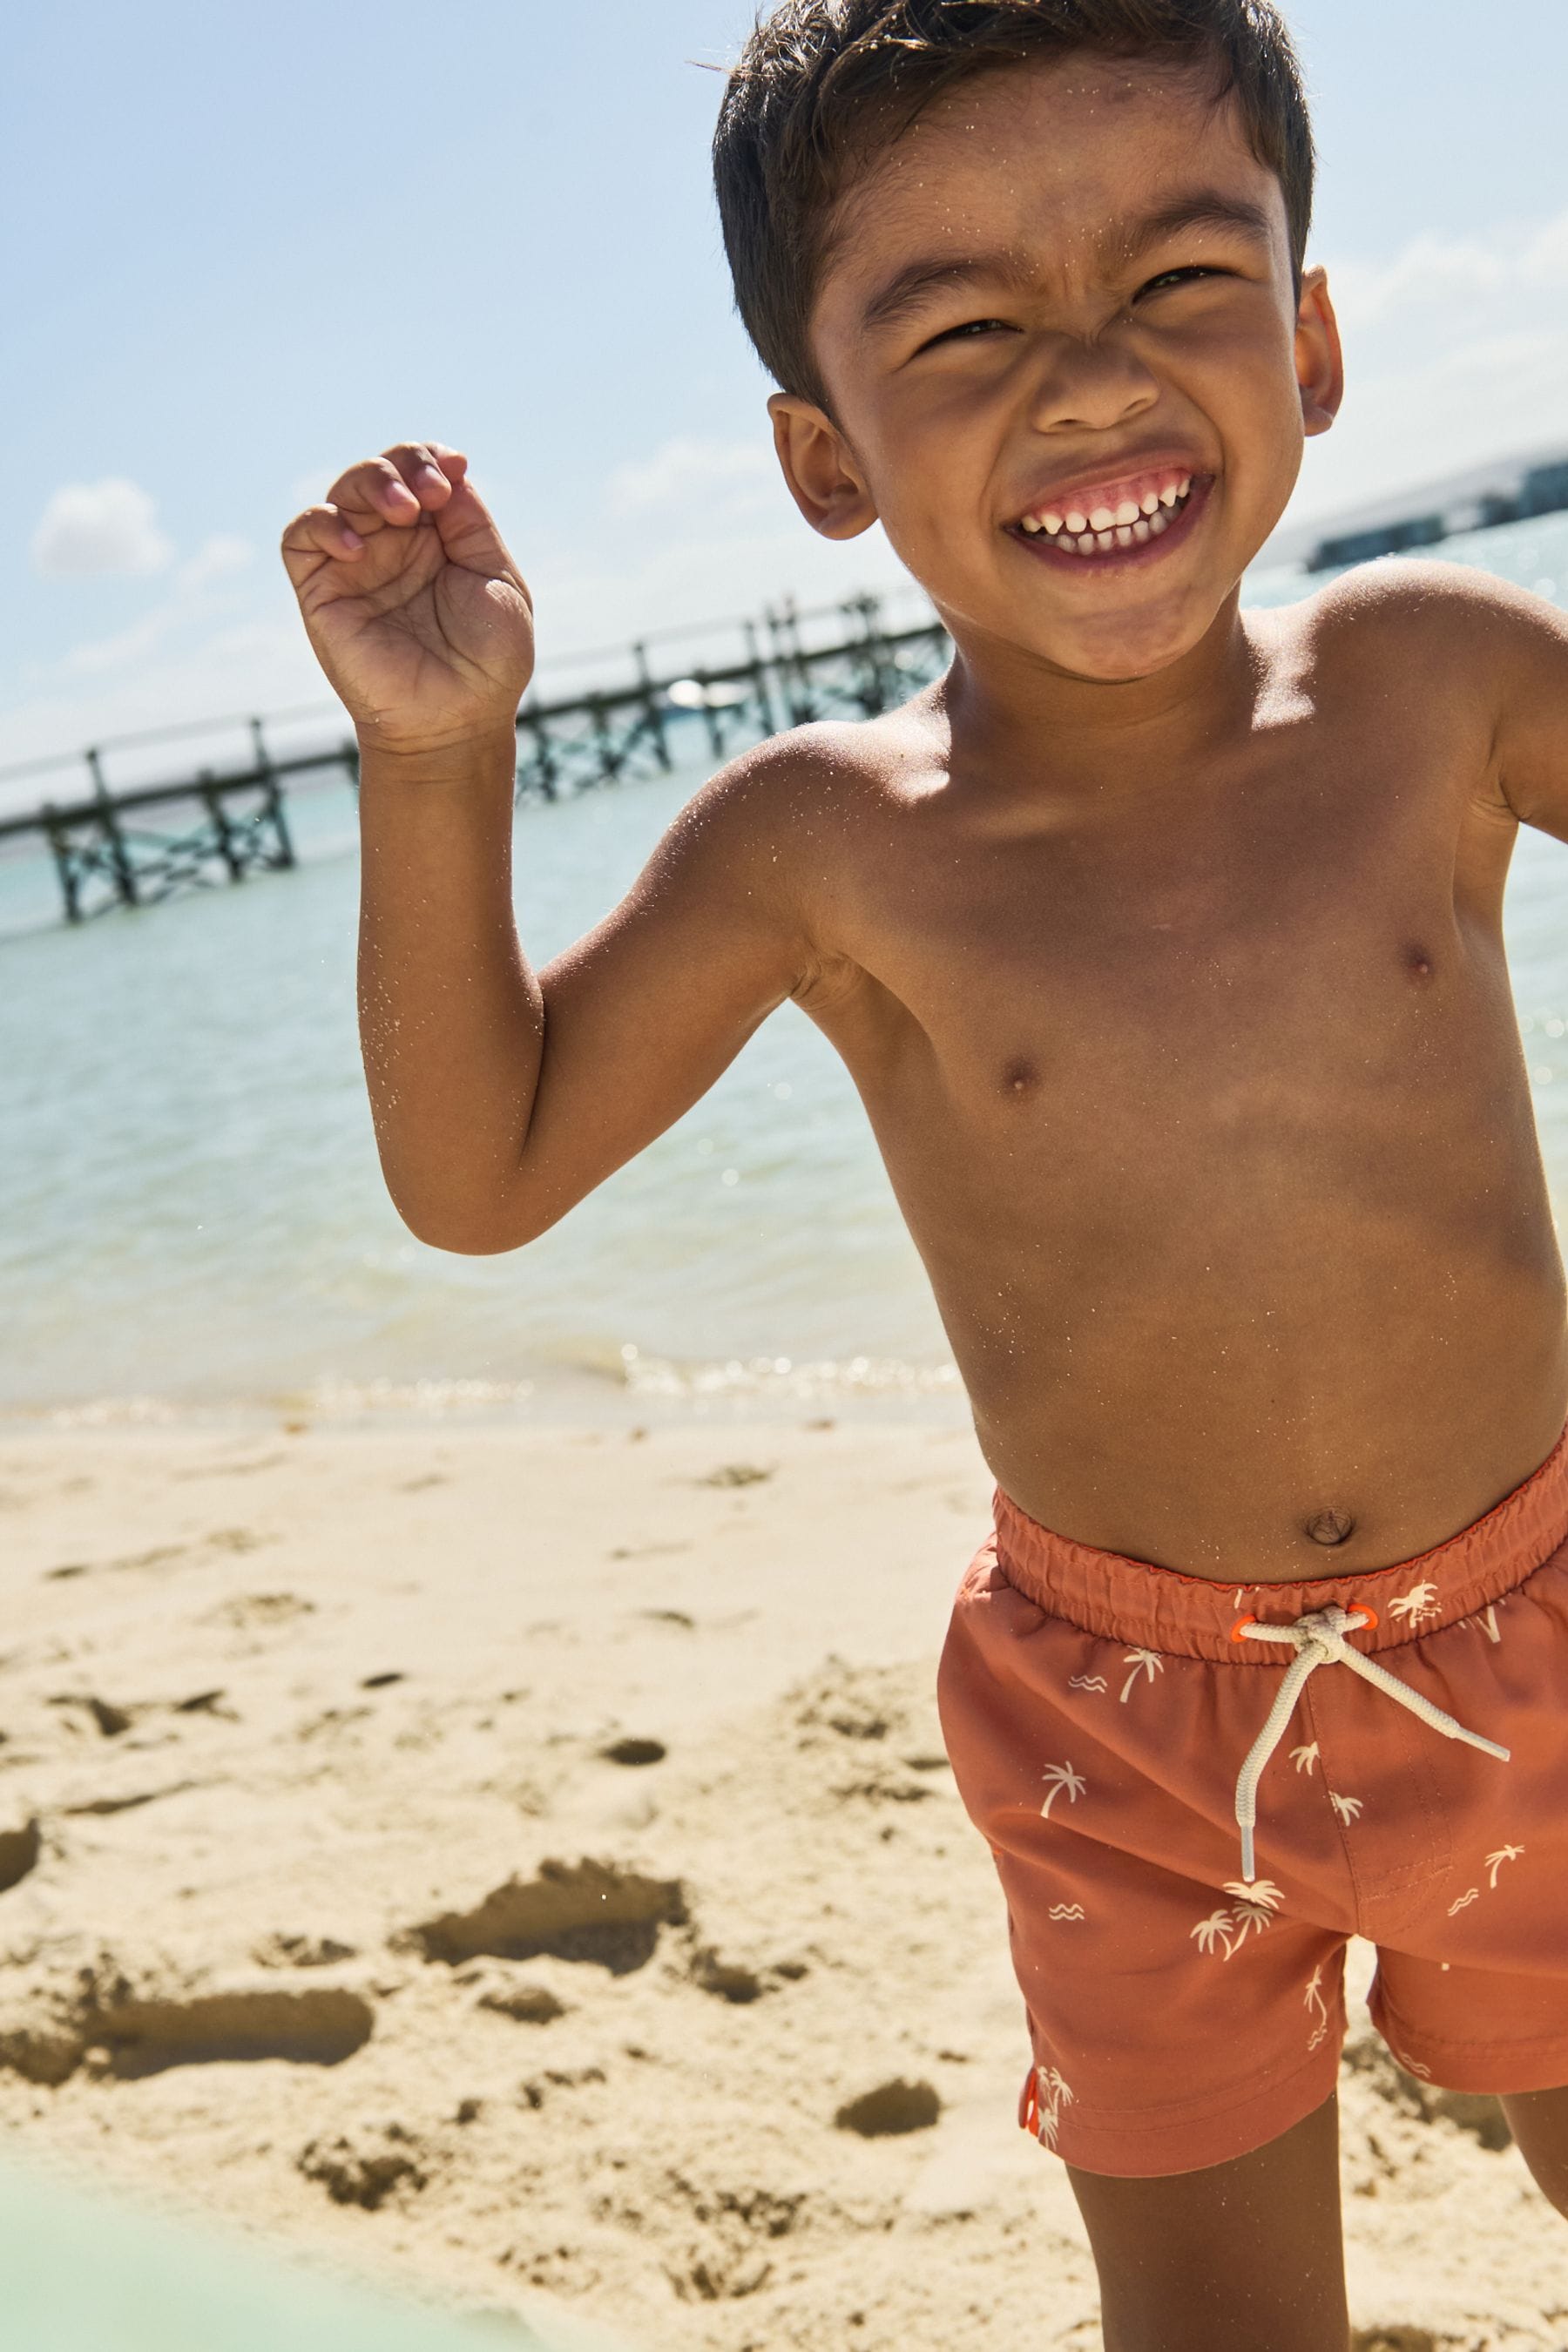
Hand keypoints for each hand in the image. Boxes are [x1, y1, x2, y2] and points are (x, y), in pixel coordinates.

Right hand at [281, 442, 533, 756]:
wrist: (457, 721)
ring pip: (341, 492)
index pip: (419, 473)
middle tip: (428, 496)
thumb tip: (449, 468)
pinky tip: (357, 547)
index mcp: (436, 538)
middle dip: (403, 465)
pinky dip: (324, 524)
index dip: (430, 459)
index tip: (455, 471)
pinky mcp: (322, 593)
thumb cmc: (487, 661)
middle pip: (379, 472)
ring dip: (369, 483)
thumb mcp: (497, 577)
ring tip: (402, 511)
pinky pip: (301, 537)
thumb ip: (470, 521)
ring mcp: (356, 566)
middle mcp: (392, 546)